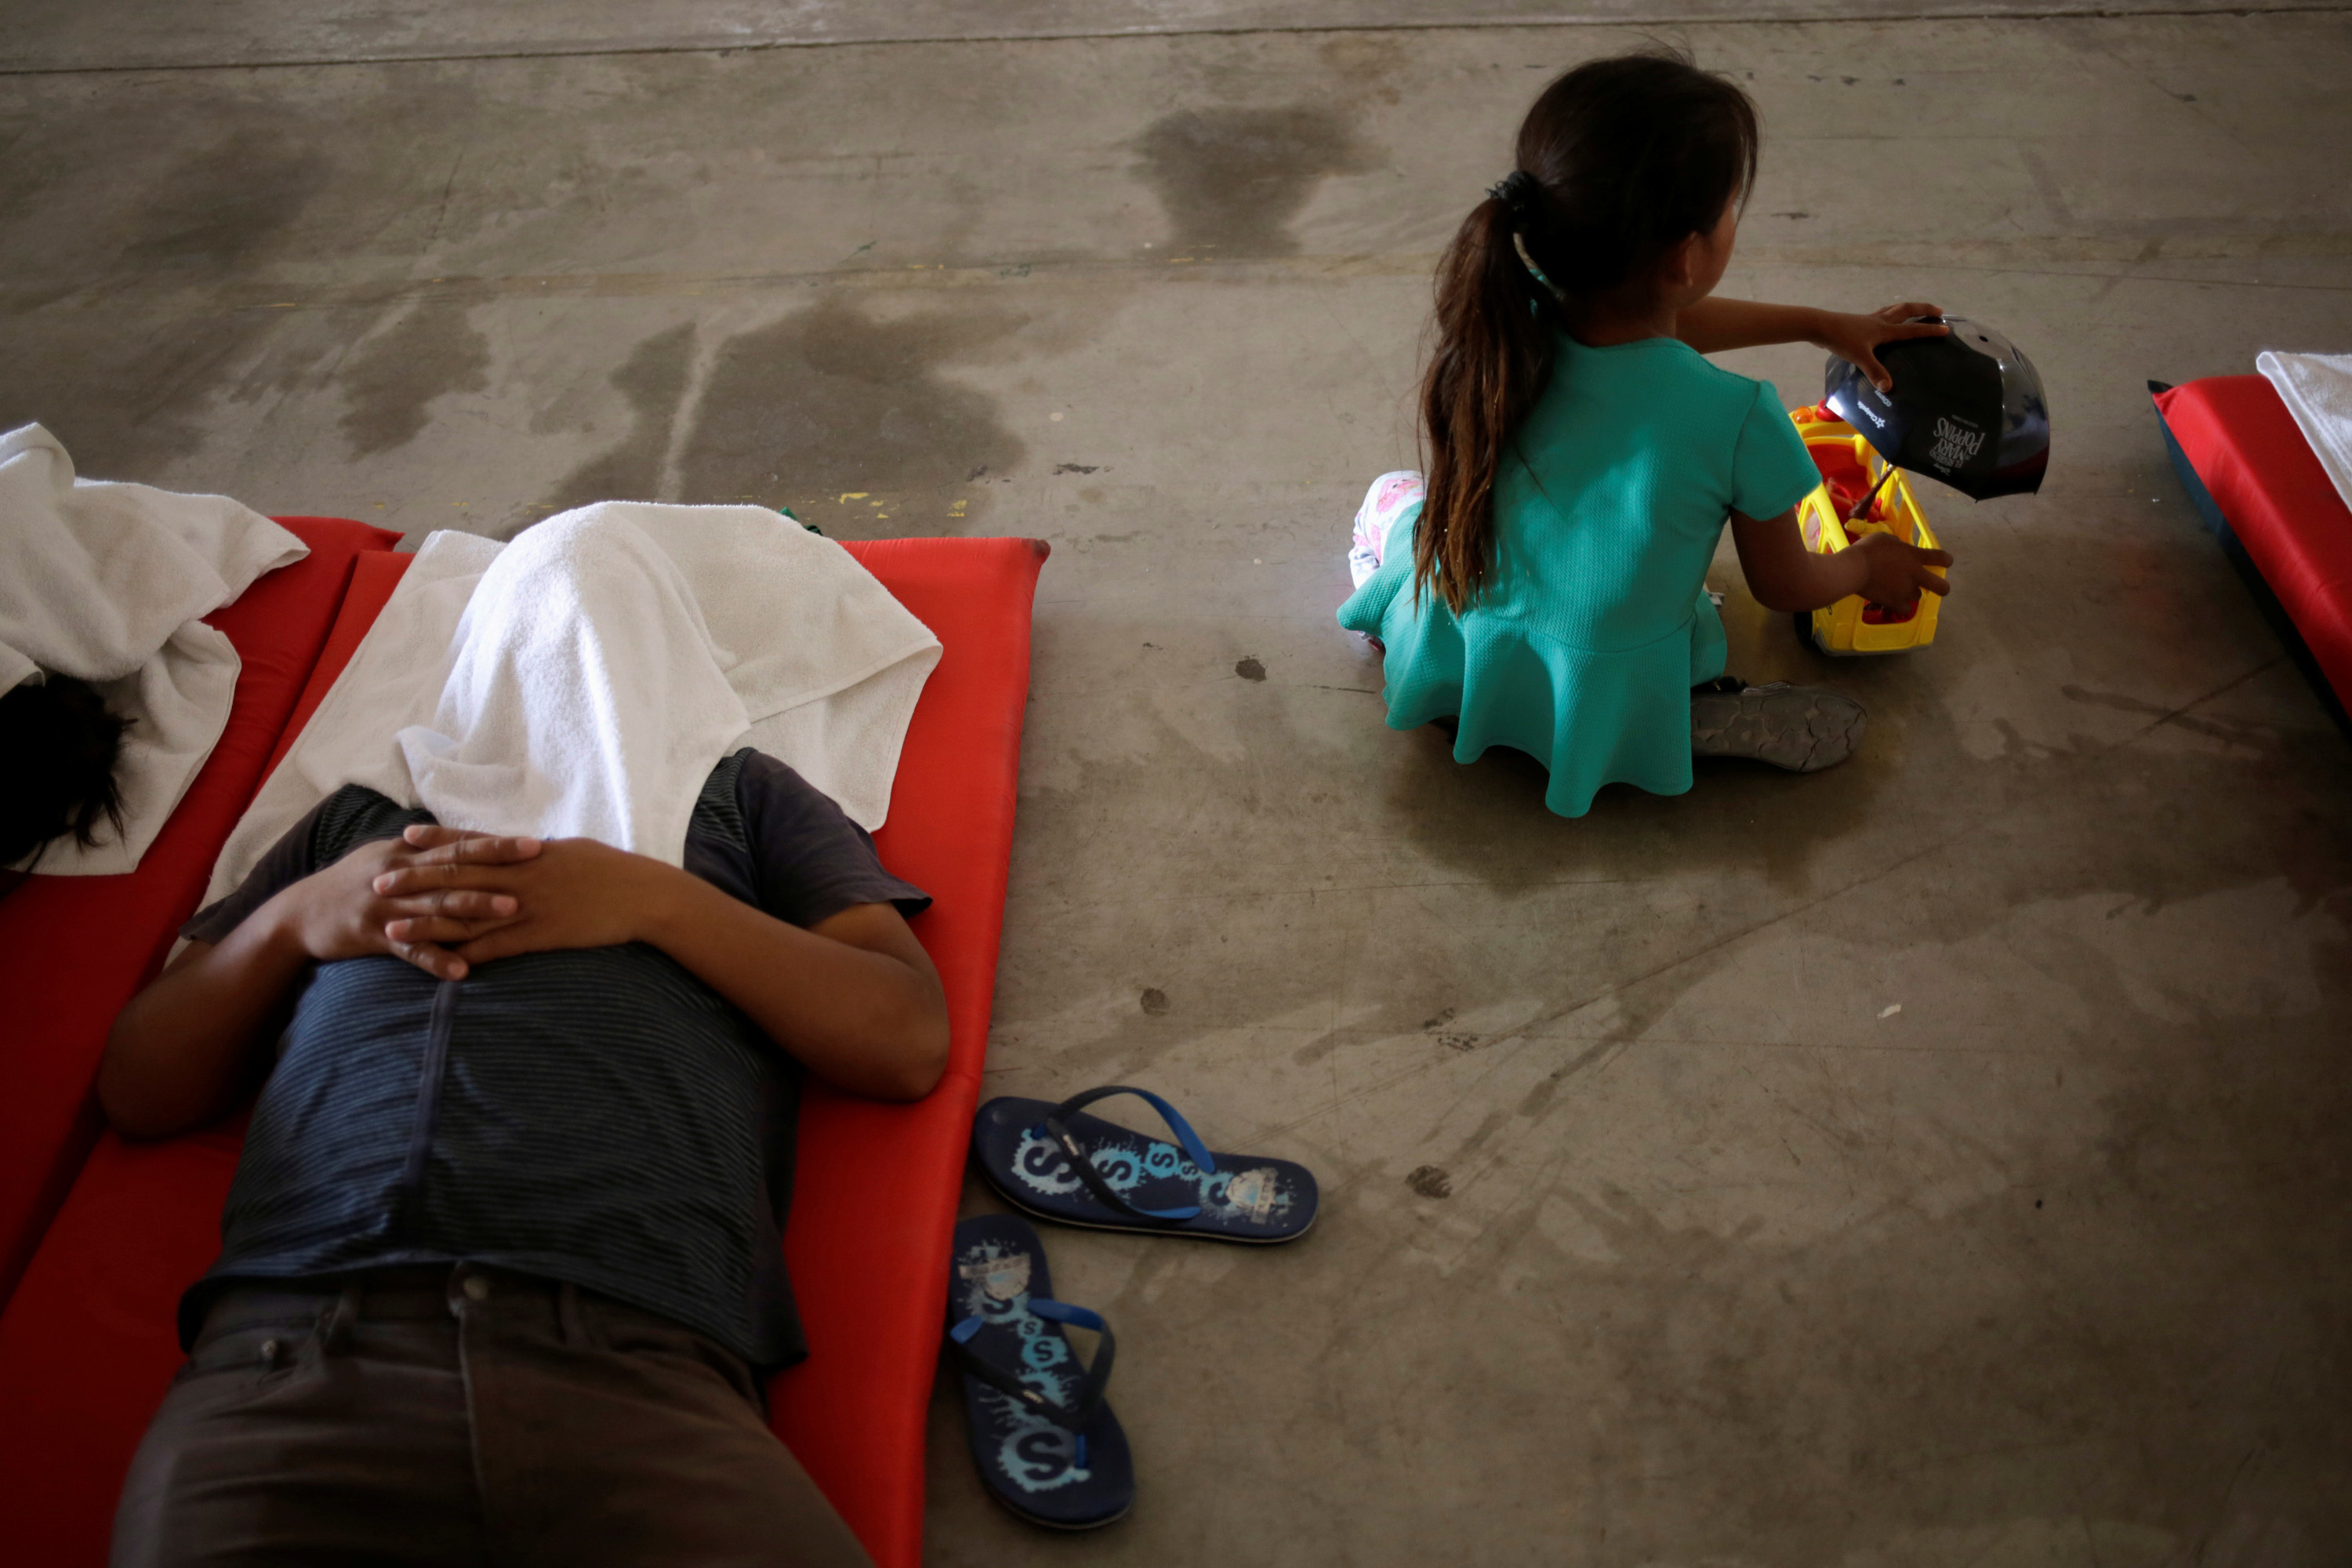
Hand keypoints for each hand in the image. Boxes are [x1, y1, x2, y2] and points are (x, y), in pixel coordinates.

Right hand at [272, 825, 540, 981]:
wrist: (299, 913)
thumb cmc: (352, 883)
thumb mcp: (385, 857)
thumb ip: (426, 852)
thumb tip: (469, 841)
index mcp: (405, 852)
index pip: (457, 844)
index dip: (495, 843)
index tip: (533, 842)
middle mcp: (398, 874)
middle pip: (453, 867)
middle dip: (496, 865)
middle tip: (536, 864)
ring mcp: (387, 906)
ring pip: (436, 905)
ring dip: (474, 907)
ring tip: (511, 911)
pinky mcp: (374, 937)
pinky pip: (410, 950)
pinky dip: (436, 959)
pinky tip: (463, 971)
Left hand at [370, 835, 686, 966]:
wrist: (645, 895)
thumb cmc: (613, 872)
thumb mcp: (572, 852)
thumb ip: (538, 854)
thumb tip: (520, 849)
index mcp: (528, 851)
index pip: (473, 842)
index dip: (436, 839)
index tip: (404, 837)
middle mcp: (521, 874)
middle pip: (457, 875)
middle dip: (414, 880)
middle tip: (377, 883)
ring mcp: (529, 905)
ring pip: (466, 914)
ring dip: (426, 924)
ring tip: (390, 930)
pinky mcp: (541, 934)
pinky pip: (496, 948)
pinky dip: (465, 956)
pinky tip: (439, 965)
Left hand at [1812, 302, 1948, 392]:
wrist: (1819, 326)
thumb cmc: (1841, 340)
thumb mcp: (1860, 357)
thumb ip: (1875, 371)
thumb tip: (1888, 387)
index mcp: (1884, 329)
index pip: (1912, 329)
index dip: (1930, 329)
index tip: (1946, 328)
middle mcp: (1880, 321)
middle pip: (1907, 310)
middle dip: (1924, 309)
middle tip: (1938, 310)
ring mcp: (1868, 319)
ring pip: (1893, 310)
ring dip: (1907, 308)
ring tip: (1915, 310)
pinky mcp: (1858, 322)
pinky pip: (1879, 315)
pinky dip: (1888, 315)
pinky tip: (1882, 321)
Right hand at [1845, 529, 1952, 607]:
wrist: (1854, 568)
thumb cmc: (1868, 550)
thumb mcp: (1885, 538)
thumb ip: (1896, 545)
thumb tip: (1898, 548)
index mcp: (1914, 556)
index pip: (1939, 557)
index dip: (1946, 560)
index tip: (1946, 562)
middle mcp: (1915, 575)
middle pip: (1940, 586)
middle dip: (1943, 588)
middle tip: (1939, 588)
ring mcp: (1906, 591)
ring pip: (1918, 597)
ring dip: (1912, 593)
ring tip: (1900, 591)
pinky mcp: (1895, 603)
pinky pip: (1905, 609)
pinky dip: (1901, 606)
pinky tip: (1895, 602)